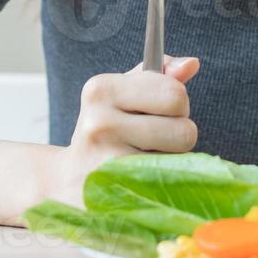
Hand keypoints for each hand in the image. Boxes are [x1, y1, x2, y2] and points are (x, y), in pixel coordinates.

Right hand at [46, 55, 199, 204]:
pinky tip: (140, 180)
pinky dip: (163, 184)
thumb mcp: (121, 95)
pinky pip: (168, 184)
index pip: (174, 93)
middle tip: (152, 139)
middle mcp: (99, 122)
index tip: (156, 112)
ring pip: (179, 161)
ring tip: (144, 158)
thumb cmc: (105, 132)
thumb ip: (158, 76)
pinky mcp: (118, 194)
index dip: (176, 105)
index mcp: (101, 89)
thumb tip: (191, 64)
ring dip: (172, 161)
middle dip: (178, 134)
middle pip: (184, 128)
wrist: (66, 182)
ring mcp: (108, 161)